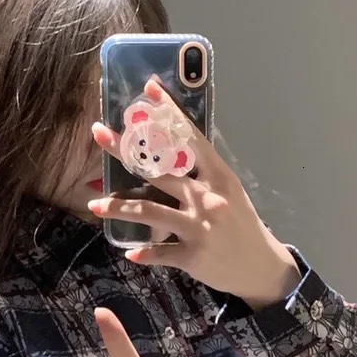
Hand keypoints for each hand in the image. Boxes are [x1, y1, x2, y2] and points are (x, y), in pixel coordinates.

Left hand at [89, 75, 301, 307]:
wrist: (261, 267)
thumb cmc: (241, 224)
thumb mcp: (228, 191)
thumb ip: (202, 174)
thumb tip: (168, 153)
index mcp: (219, 175)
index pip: (191, 137)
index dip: (169, 113)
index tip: (149, 89)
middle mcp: (208, 197)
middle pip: (160, 169)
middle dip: (125, 151)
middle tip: (99, 134)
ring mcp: (200, 227)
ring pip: (151, 211)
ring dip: (120, 207)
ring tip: (95, 204)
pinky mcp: (193, 255)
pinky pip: (161, 252)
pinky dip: (145, 253)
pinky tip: (130, 253)